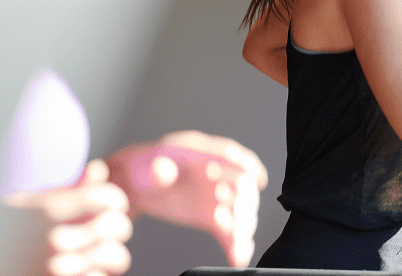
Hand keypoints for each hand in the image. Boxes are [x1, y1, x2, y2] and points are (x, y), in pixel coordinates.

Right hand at [3, 159, 132, 275]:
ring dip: (112, 255)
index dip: (116, 200)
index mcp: (48, 210)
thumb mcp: (26, 205)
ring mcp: (58, 268)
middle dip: (118, 228)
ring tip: (100, 253)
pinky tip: (85, 271)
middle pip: (118, 226)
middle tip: (108, 232)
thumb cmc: (7, 231)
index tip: (112, 206)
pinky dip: (97, 275)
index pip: (107, 196)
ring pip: (118, 257)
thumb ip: (67, 189)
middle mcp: (55, 239)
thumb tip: (97, 169)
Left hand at [105, 130, 266, 267]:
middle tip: (241, 227)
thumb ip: (156, 170)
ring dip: (242, 230)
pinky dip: (234, 244)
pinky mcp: (211, 216)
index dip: (246, 165)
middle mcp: (215, 173)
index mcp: (200, 153)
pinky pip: (227, 230)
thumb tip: (163, 170)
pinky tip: (237, 257)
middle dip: (244, 207)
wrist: (135, 187)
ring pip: (237, 212)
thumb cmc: (143, 170)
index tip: (257, 179)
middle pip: (240, 187)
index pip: (229, 155)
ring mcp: (215, 195)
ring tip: (239, 250)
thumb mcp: (145, 166)